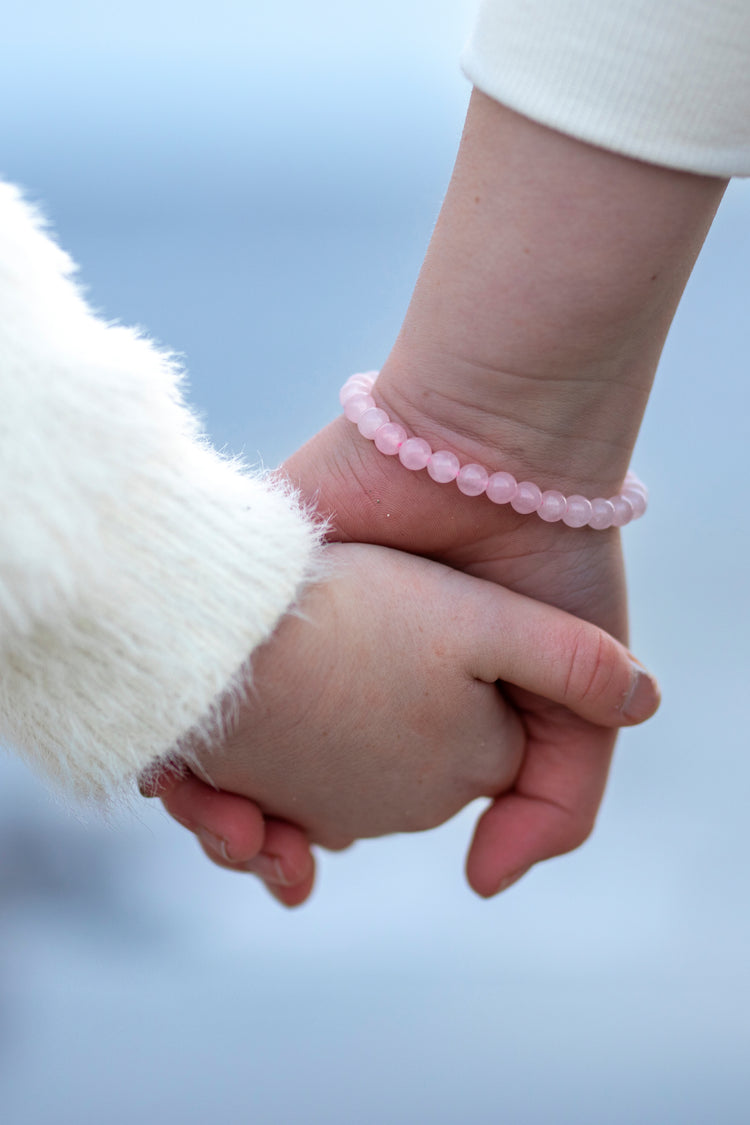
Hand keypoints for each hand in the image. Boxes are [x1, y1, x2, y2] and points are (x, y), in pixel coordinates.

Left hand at [156, 539, 657, 899]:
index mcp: (402, 709)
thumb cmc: (550, 568)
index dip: (298, 848)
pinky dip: (169, 721)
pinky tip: (184, 770)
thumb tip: (483, 882)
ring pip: (209, 741)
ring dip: (201, 799)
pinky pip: (179, 663)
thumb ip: (556, 803)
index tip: (296, 864)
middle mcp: (338, 676)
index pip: (330, 804)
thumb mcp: (583, 709)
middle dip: (246, 833)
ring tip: (228, 823)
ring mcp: (290, 630)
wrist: (500, 455)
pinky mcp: (249, 581)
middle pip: (261, 781)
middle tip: (259, 846)